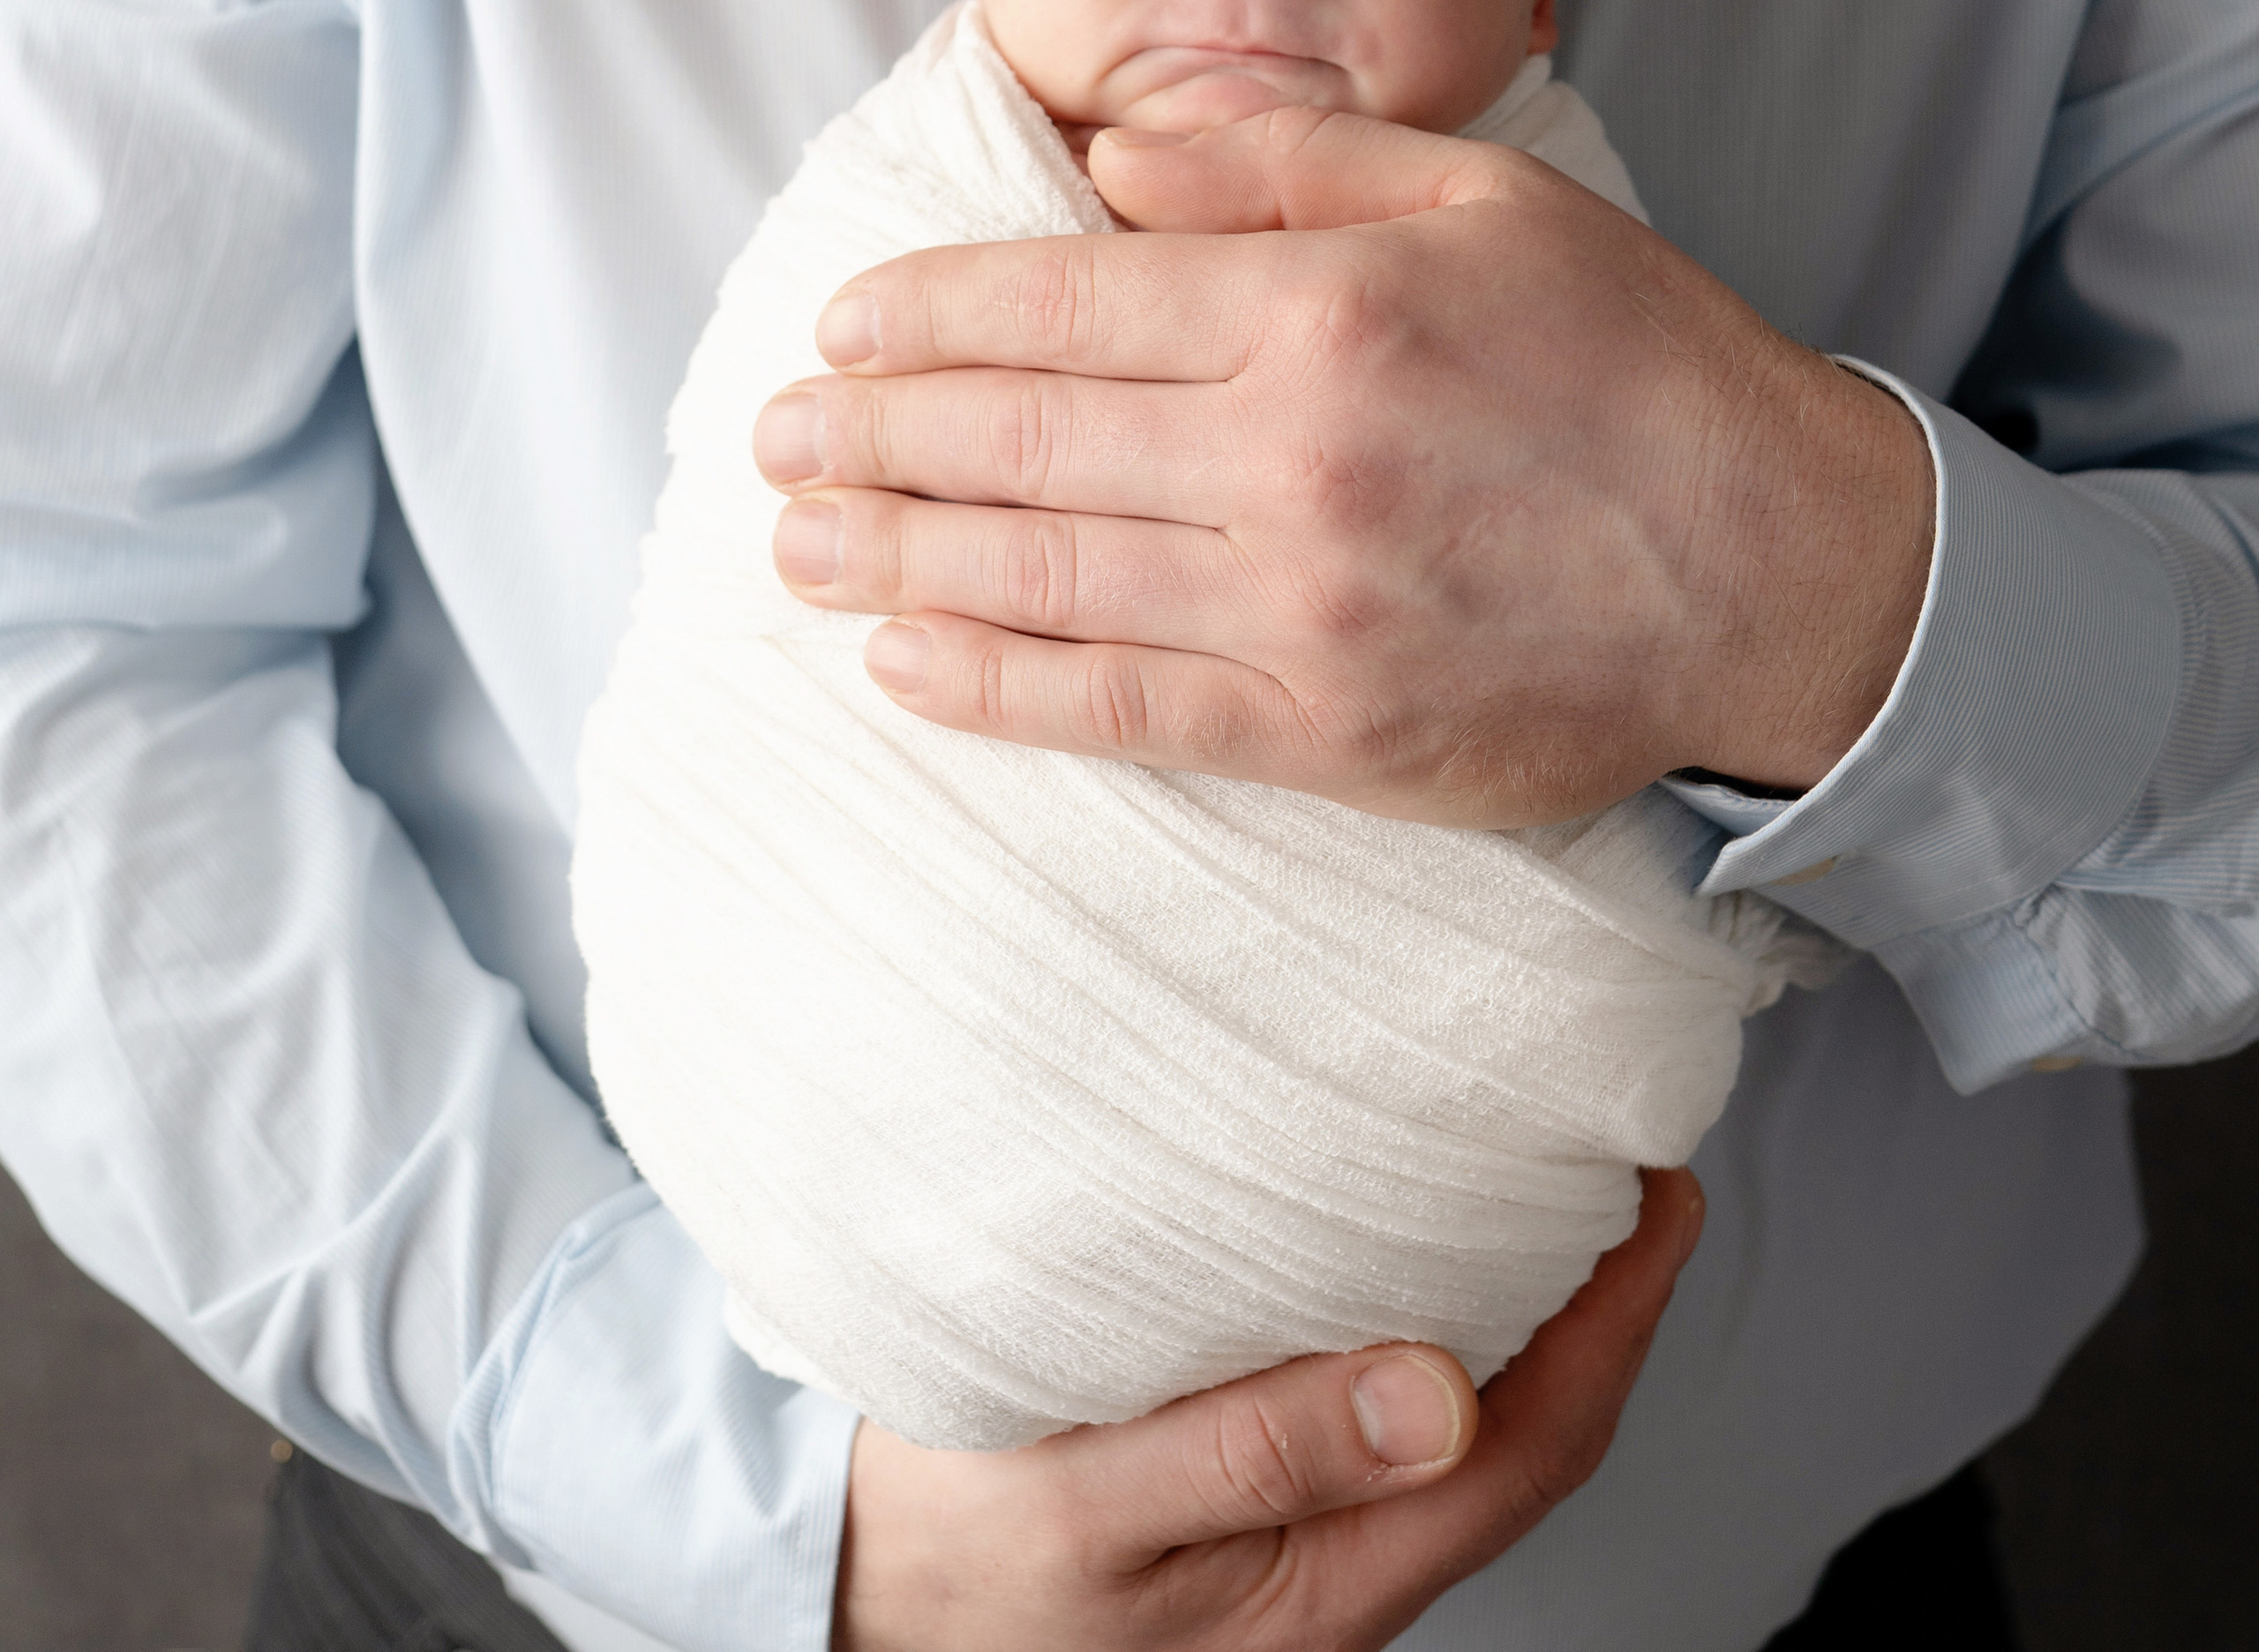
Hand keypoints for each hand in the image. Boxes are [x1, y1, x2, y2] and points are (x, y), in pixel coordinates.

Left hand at [757, 108, 1934, 820]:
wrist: (1785, 570)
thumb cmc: (1634, 360)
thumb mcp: (1484, 195)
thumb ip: (1285, 169)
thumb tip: (1107, 170)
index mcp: (1321, 308)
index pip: (1058, 302)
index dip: (923, 314)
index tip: (836, 322)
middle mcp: (1290, 459)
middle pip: (1019, 440)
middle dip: (868, 438)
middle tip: (771, 440)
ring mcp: (1301, 608)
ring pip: (1039, 581)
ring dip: (892, 562)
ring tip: (791, 546)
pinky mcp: (1325, 732)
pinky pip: (1119, 710)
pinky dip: (995, 691)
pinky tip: (904, 668)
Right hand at [831, 1166, 1703, 1649]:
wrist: (835, 1587)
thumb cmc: (945, 1559)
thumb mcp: (1087, 1504)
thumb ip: (1258, 1449)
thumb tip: (1440, 1390)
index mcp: (1327, 1585)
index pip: (1533, 1447)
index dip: (1620, 1318)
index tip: (1659, 1191)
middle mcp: (1337, 1570)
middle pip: (1521, 1434)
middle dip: (1594, 1297)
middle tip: (1617, 1150)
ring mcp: (1297, 1543)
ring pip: (1457, 1423)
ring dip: (1515, 1299)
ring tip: (1531, 1171)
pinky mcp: (1248, 1501)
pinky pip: (1376, 1410)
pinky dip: (1420, 1309)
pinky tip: (1396, 1236)